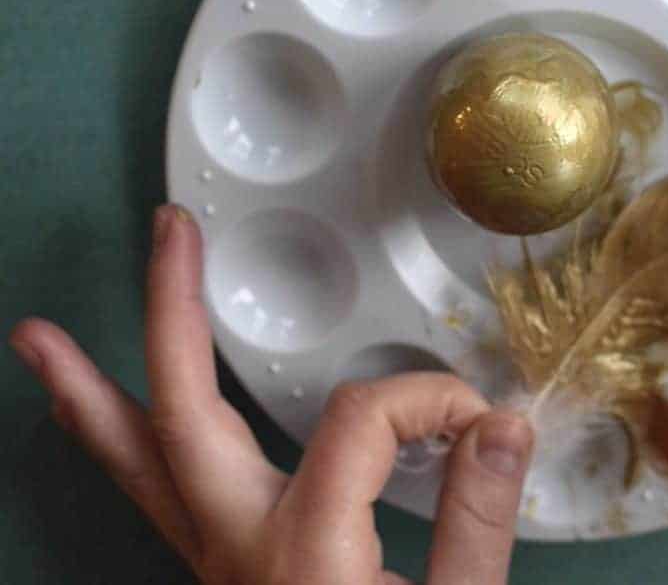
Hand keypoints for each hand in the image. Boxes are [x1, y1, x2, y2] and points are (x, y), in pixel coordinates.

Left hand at [9, 205, 534, 584]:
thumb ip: (477, 523)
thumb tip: (500, 425)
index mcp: (306, 553)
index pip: (365, 422)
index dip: (432, 403)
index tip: (482, 425)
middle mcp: (241, 550)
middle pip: (185, 417)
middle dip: (172, 318)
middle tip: (168, 237)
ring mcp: (218, 563)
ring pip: (138, 469)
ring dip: (91, 399)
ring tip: (39, 343)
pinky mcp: (223, 571)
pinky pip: (156, 500)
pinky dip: (123, 450)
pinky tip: (107, 421)